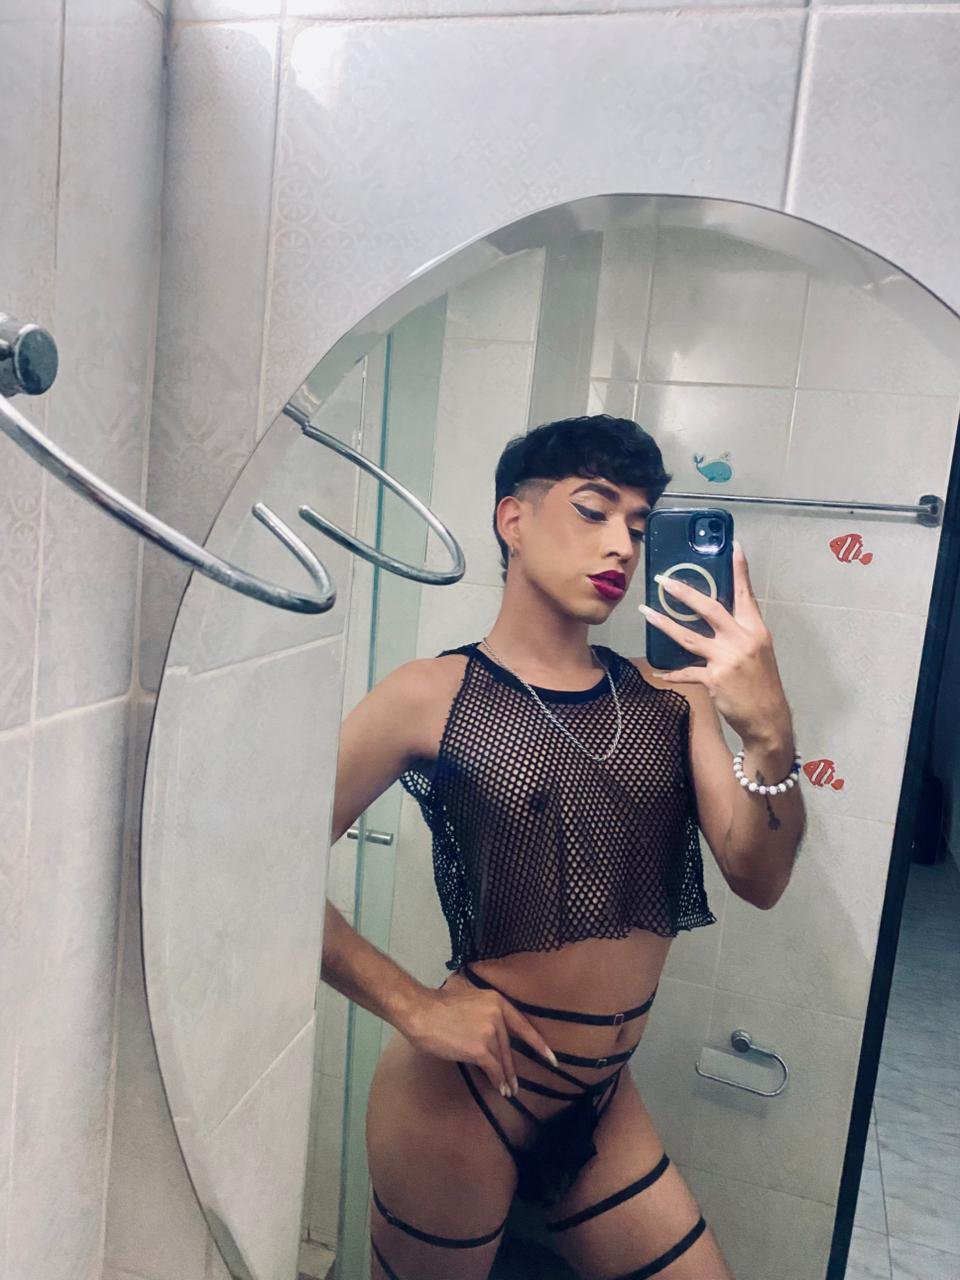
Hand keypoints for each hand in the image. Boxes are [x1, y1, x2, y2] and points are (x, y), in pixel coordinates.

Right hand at [405, 976, 558, 1099]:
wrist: (420, 1012)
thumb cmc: (437, 1005)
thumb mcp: (466, 994)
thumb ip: (481, 1005)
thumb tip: (487, 1019)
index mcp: (496, 1000)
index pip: (523, 1025)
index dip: (538, 1044)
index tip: (551, 1058)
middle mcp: (496, 1015)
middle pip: (509, 1046)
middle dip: (513, 1067)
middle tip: (517, 1083)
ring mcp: (489, 1032)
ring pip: (502, 1059)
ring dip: (506, 1077)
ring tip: (509, 1090)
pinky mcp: (479, 1049)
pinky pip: (493, 1068)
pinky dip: (498, 1080)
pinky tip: (500, 1089)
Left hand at [639, 538, 789, 741]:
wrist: (768, 718)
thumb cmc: (762, 683)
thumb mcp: (759, 651)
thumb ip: (740, 632)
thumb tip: (719, 616)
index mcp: (756, 630)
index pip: (746, 594)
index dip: (740, 569)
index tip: (734, 546)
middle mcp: (742, 640)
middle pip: (709, 608)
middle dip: (684, 593)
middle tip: (664, 581)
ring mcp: (727, 659)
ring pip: (688, 637)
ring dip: (664, 623)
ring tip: (646, 612)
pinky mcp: (714, 679)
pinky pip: (687, 672)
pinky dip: (672, 672)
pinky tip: (659, 671)